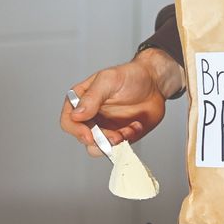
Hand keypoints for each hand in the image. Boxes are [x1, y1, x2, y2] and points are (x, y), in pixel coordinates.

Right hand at [60, 48, 182, 153]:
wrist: (155, 83)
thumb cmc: (131, 75)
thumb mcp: (109, 80)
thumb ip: (92, 97)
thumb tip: (77, 115)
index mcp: (82, 101)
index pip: (68, 121)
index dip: (76, 131)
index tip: (90, 135)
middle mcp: (90, 116)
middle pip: (84, 138)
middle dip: (101, 140)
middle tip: (116, 135)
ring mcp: (105, 127)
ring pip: (99, 147)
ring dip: (114, 143)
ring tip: (128, 131)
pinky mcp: (119, 135)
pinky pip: (118, 148)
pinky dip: (128, 140)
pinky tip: (136, 126)